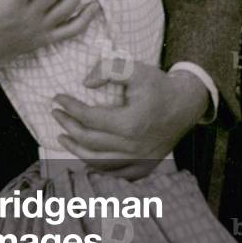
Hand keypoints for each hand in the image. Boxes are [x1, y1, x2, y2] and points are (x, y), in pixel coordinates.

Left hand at [52, 63, 208, 178]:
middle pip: (90, 142)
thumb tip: (85, 84)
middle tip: (56, 114)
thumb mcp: (135, 69)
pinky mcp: (144, 168)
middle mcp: (134, 147)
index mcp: (131, 124)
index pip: (90, 118)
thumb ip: (109, 70)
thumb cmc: (158, 86)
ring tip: (62, 137)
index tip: (57, 98)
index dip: (70, 108)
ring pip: (99, 162)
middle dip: (68, 126)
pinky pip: (114, 173)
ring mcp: (140, 161)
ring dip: (76, 150)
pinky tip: (84, 156)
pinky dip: (95, 166)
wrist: (185, 105)